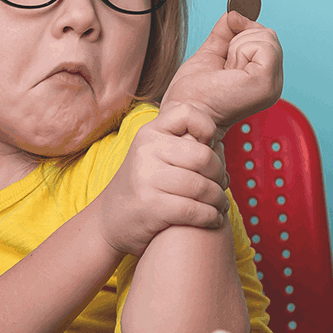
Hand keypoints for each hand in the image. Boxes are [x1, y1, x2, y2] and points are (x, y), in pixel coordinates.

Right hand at [95, 101, 232, 256]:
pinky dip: (211, 217)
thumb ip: (179, 144)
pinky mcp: (151, 206)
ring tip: (220, 205)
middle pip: (203, 156)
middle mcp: (145, 151)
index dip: (207, 127)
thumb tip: (219, 145)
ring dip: (219, 200)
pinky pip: (194, 210)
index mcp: (148, 133)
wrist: (110, 220)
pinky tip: (214, 219)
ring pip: (202, 186)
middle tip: (222, 185)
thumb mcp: (152, 155)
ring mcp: (146, 178)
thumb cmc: (143, 186)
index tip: (210, 147)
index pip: (187, 113)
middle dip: (220, 174)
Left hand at [161, 11, 282, 133]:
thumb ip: (225, 33)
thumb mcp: (211, 54)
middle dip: (238, 41)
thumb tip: (234, 13)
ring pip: (265, 36)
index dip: (242, 32)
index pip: (265, 37)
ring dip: (237, 47)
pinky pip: (262, 44)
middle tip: (224, 67)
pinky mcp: (266, 82)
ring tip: (226, 72)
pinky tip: (230, 71)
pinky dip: (240, 51)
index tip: (226, 43)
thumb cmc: (193, 94)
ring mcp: (273, 84)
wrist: (184, 110)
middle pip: (267, 33)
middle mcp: (274, 83)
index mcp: (263, 78)